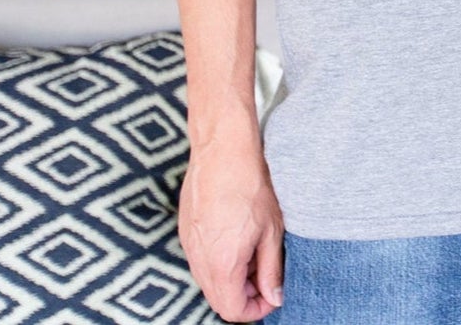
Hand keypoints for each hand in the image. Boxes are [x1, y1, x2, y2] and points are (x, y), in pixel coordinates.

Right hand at [178, 133, 284, 320]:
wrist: (222, 152)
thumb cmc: (251, 187)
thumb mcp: (272, 230)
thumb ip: (271, 269)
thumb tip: (274, 297)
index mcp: (222, 265)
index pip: (233, 310)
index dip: (256, 310)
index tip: (273, 296)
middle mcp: (199, 261)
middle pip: (219, 299)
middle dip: (245, 296)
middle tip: (267, 276)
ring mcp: (189, 246)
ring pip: (209, 281)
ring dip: (233, 278)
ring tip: (256, 252)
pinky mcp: (186, 232)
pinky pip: (201, 260)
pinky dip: (219, 261)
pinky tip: (239, 238)